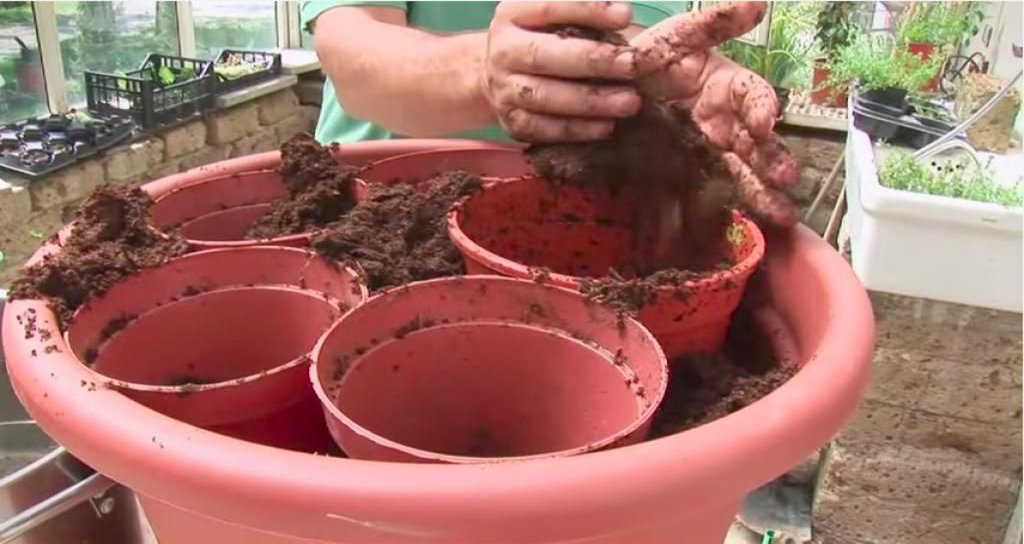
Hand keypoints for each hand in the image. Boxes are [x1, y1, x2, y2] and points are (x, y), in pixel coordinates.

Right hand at [482, 2, 641, 142]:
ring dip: (590, 101)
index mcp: (513, 14)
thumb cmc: (545, 40)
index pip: (548, 6)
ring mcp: (504, 89)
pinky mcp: (512, 122)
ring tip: (629, 102)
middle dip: (592, 60)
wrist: (503, 76)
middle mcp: (503, 51)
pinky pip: (543, 129)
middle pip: (543, 55)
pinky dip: (577, 129)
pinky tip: (607, 126)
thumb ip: (585, 18)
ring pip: (544, 97)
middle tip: (631, 65)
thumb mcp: (556, 18)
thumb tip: (624, 20)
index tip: (624, 16)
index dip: (587, 10)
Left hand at [631, 2, 799, 226]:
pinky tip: (734, 227)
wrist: (614, 85)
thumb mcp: (678, 35)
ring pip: (739, 171)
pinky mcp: (685, 171)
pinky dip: (717, 209)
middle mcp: (725, 121)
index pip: (754, 96)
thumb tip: (757, 3)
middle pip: (755, 143)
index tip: (764, 122)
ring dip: (761, 193)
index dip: (761, 108)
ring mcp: (707, 149)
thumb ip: (714, 22)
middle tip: (787, 180)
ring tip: (782, 216)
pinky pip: (703, 190)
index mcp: (728, 87)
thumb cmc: (650, 56)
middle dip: (772, 162)